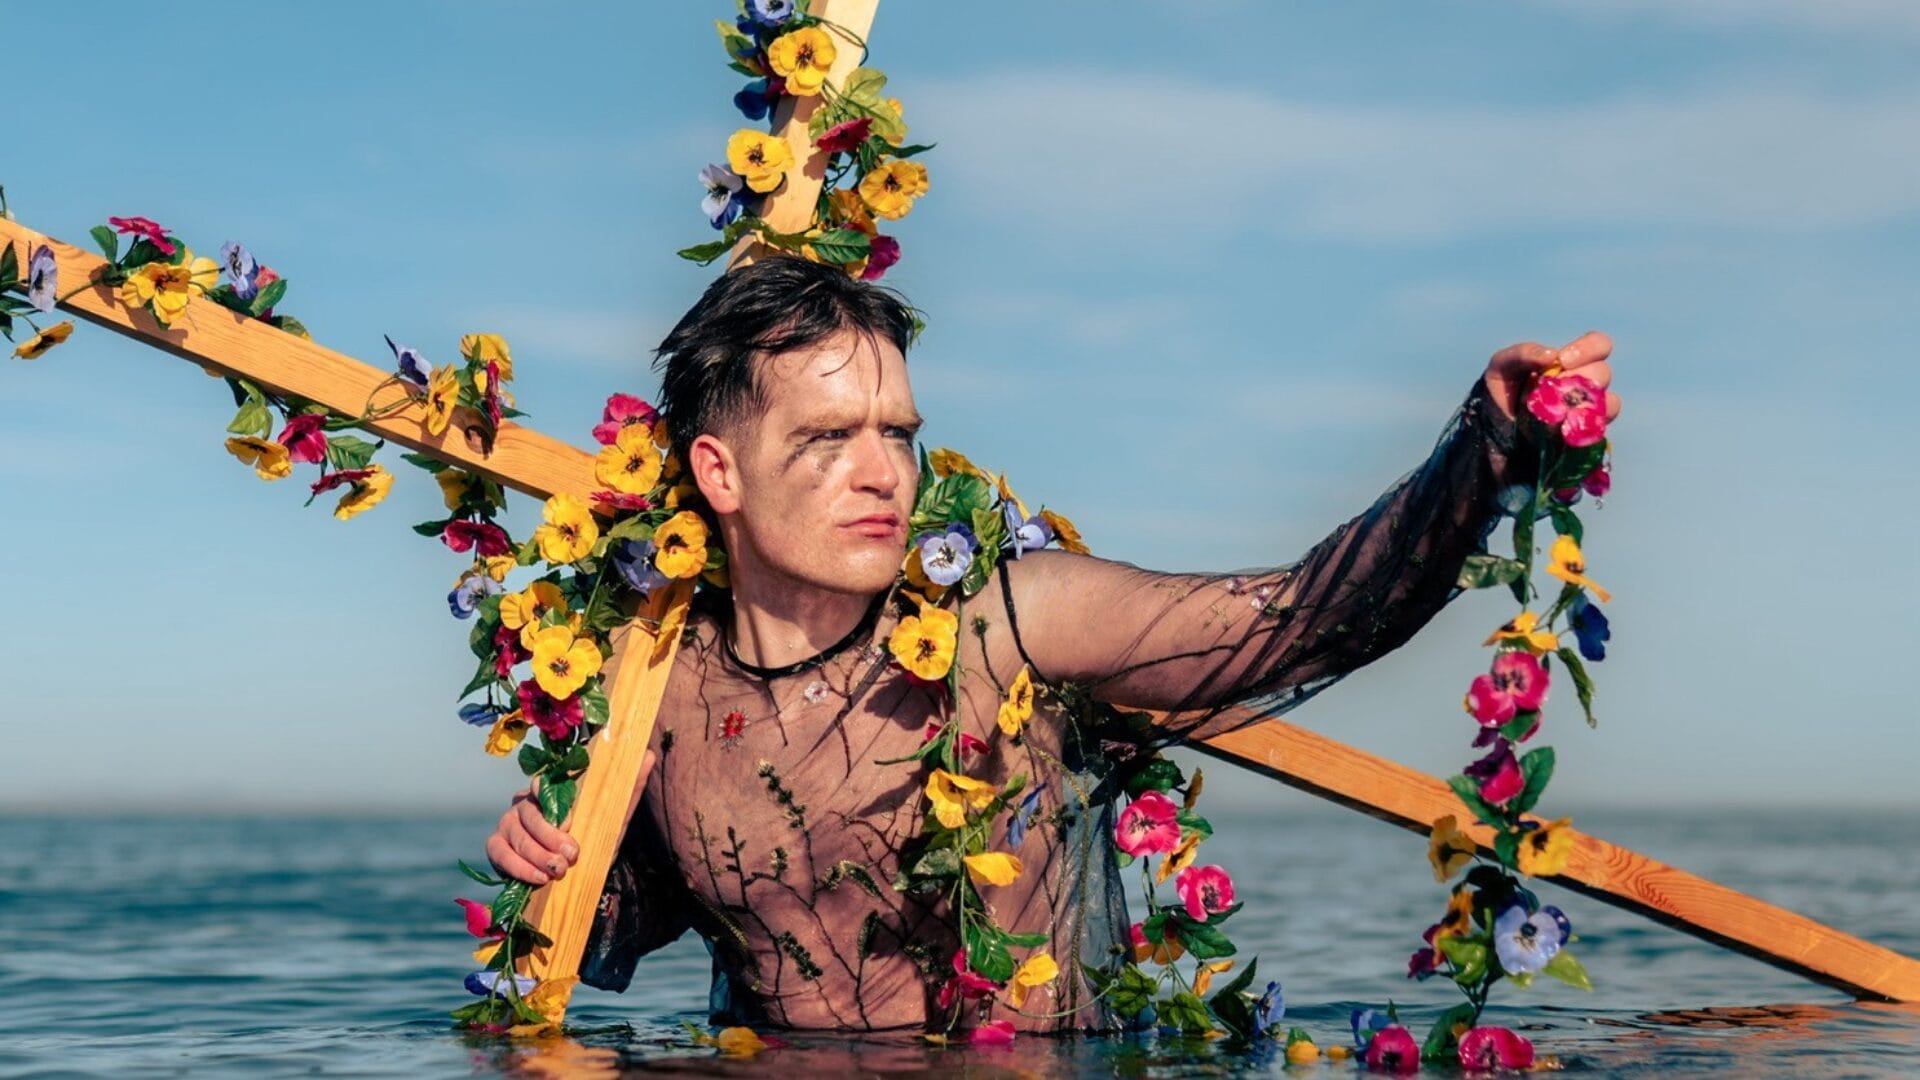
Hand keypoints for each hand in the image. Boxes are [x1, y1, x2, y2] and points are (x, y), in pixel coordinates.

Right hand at [485, 749, 655, 885]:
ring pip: (516, 834)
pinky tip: (538, 878)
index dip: (548, 795)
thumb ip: (629, 788)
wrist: (580, 873)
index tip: (569, 819)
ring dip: (536, 855)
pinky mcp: (497, 846)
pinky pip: (499, 853)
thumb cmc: (596, 837)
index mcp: (551, 789)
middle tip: (571, 855)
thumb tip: (649, 755)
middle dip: (549, 836)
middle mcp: (525, 801)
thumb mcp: (615, 817)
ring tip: (557, 871)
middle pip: (529, 812)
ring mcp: (508, 823)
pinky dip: (518, 867)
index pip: (542, 781)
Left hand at [1481, 331, 1620, 425]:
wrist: (1495, 430)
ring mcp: (1590, 410)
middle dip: (1578, 378)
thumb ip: (1521, 353)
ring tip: (1555, 411)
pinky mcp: (1586, 435)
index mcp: (1573, 361)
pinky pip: (1599, 429)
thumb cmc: (1503, 392)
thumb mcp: (1502, 368)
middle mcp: (1587, 383)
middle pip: (1602, 373)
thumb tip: (1552, 355)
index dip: (1588, 349)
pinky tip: (1560, 428)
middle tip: (1553, 389)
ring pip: (1608, 401)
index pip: (1599, 345)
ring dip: (1583, 404)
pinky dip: (1582, 426)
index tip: (1563, 361)